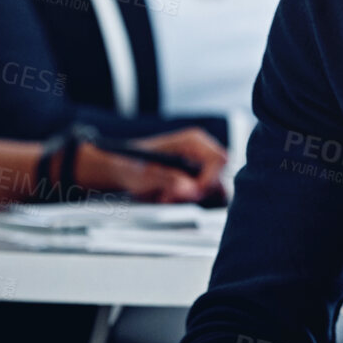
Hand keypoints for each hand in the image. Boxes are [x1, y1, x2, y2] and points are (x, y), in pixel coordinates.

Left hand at [76, 126, 227, 202]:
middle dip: (196, 192)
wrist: (123, 168)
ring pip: (212, 189)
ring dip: (190, 198)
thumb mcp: (146, 174)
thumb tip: (192, 190)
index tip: (191, 194)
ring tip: (165, 197)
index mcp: (193, 140)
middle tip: (169, 197)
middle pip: (219, 177)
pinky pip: (204, 195)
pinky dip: (188, 201)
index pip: (219, 160)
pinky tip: (169, 198)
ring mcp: (201, 164)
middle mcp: (202, 150)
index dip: (209, 180)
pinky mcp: (199, 178)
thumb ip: (170, 180)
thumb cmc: (132, 165)